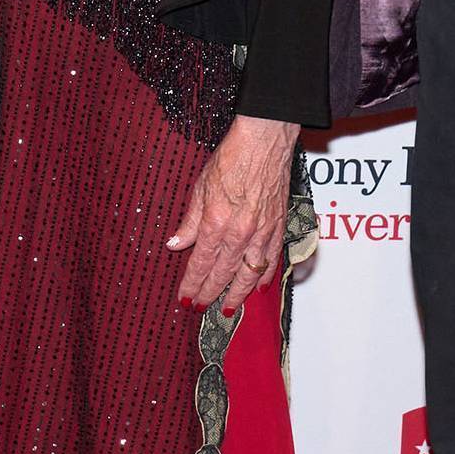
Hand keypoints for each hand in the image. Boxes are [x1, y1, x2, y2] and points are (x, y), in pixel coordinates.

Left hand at [168, 115, 300, 315]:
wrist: (264, 143)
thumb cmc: (231, 159)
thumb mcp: (200, 188)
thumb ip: (189, 221)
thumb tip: (175, 244)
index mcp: (215, 224)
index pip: (200, 264)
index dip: (192, 285)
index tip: (185, 299)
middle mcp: (240, 234)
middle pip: (223, 274)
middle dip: (210, 294)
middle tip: (201, 309)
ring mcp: (262, 233)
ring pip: (249, 275)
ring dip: (238, 294)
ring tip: (229, 310)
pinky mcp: (279, 228)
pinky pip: (272, 260)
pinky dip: (265, 277)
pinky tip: (260, 288)